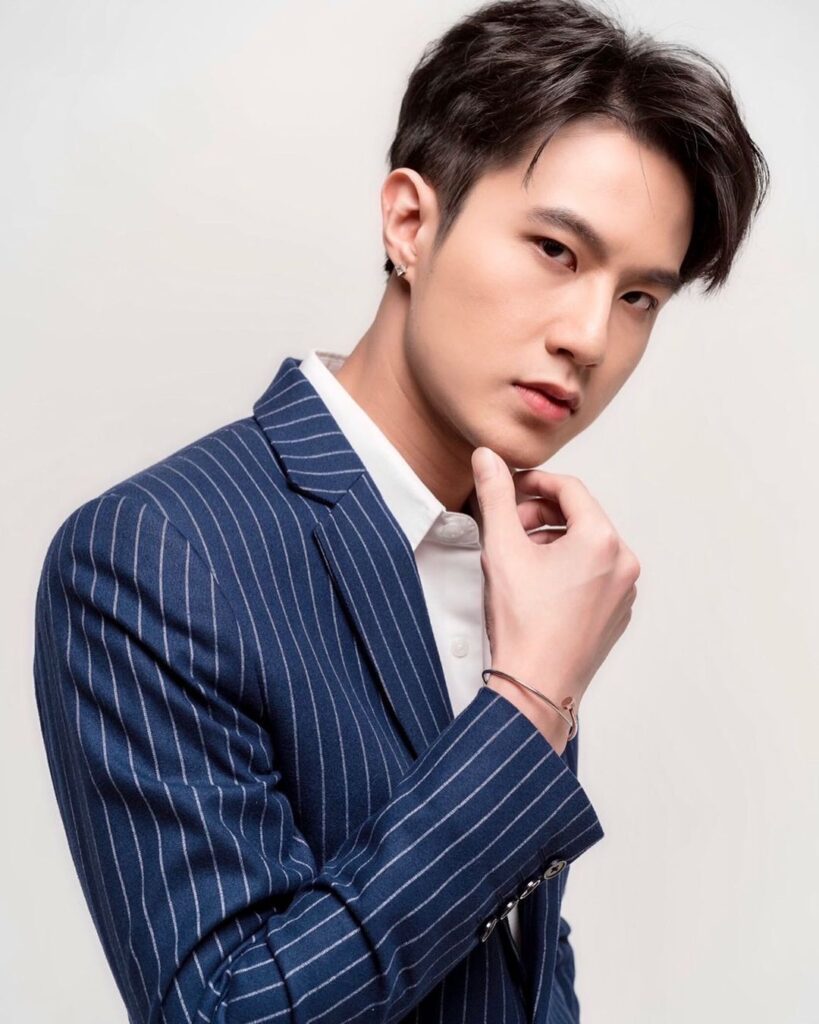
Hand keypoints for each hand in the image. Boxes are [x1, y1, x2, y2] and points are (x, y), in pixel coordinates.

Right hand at [471, 446, 639, 719]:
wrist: (534, 687)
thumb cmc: (523, 623)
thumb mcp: (501, 549)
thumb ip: (495, 495)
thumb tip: (487, 457)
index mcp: (601, 539)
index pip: (569, 488)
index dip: (533, 483)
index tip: (508, 489)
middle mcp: (623, 562)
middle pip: (580, 516)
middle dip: (540, 514)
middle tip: (507, 525)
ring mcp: (623, 592)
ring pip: (586, 546)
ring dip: (552, 541)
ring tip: (518, 557)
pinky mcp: (616, 614)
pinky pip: (594, 575)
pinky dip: (567, 569)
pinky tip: (536, 586)